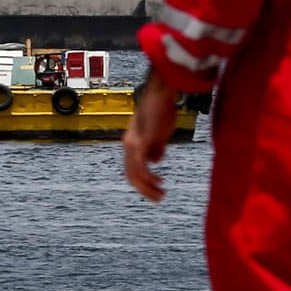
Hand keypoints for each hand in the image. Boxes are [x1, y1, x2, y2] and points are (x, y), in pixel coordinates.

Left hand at [123, 67, 175, 202]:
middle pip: (131, 175)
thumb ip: (156, 147)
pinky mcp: (141, 142)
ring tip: (161, 195)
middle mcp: (129, 145)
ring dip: (148, 187)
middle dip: (145, 190)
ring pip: (135, 174)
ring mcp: (133, 144)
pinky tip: (158, 183)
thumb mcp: (159, 132)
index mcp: (132, 143)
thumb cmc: (161, 108)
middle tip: (159, 198)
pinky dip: (149, 178)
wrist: (159, 92)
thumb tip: (156, 162)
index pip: (132, 168)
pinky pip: (141, 166)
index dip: (143, 181)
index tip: (157, 188)